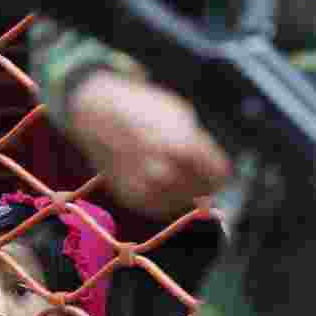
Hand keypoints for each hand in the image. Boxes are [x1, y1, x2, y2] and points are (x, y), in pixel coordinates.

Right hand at [69, 70, 230, 219]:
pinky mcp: (131, 198)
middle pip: (202, 192)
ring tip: (176, 174)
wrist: (97, 113)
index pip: (218, 176)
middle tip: (196, 172)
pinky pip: (160, 207)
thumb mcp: (180, 116)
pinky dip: (165, 198)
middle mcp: (164, 173)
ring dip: (185, 192)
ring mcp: (145, 188)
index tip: (215, 168)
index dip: (218, 171)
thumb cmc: (142, 108)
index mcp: (183, 149)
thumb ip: (200, 145)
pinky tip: (161, 181)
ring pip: (182, 203)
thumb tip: (211, 167)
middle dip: (203, 182)